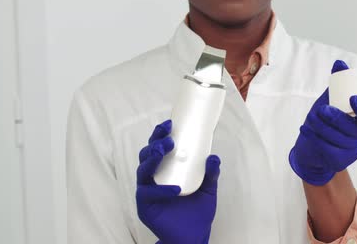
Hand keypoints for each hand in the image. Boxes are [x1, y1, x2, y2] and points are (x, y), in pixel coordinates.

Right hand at [136, 120, 220, 243]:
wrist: (193, 236)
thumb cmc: (197, 212)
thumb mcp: (208, 190)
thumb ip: (211, 174)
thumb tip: (214, 157)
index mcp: (166, 171)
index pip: (158, 149)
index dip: (160, 135)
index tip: (170, 124)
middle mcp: (153, 179)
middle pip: (147, 155)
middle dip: (155, 143)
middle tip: (169, 139)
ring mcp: (147, 192)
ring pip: (143, 170)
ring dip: (152, 159)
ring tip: (165, 151)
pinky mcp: (145, 207)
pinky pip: (148, 194)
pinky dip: (161, 190)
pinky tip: (175, 189)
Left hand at [289, 60, 356, 185]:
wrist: (311, 145)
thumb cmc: (325, 120)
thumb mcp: (330, 100)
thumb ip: (337, 82)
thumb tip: (339, 64)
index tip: (352, 98)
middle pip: (352, 129)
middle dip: (335, 118)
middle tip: (321, 110)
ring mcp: (352, 152)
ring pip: (337, 139)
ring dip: (320, 127)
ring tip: (310, 120)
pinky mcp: (338, 162)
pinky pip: (326, 149)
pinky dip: (313, 138)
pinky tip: (306, 130)